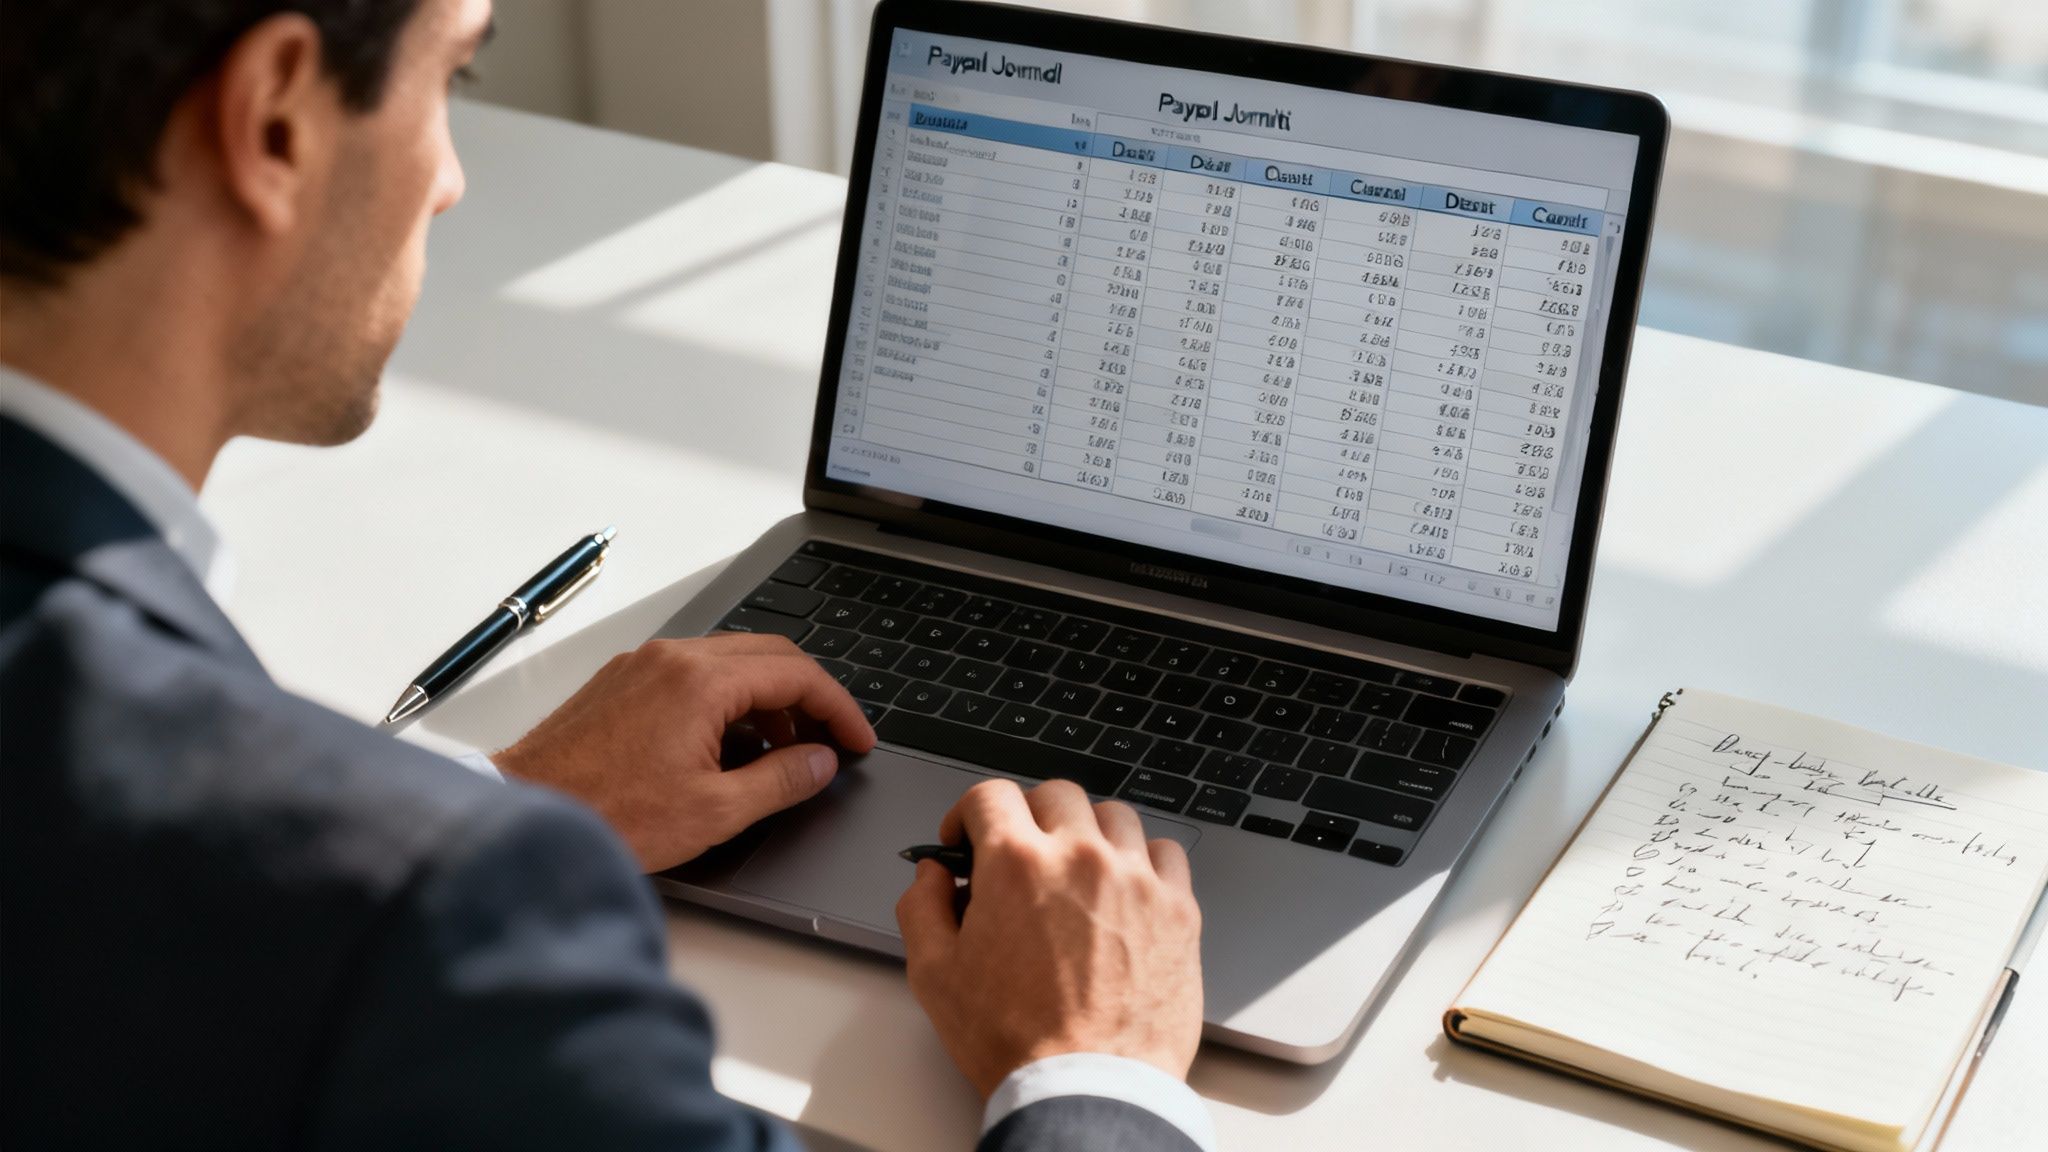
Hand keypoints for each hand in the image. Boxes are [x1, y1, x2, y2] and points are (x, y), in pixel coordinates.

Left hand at [494, 633, 874, 871]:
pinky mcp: (623, 680)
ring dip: (767, 700)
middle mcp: (674, 657)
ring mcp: (645, 664)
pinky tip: (727, 747)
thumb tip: (821, 762)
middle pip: (769, 655)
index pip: (797, 675)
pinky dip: (726, 700)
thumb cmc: (608, 814)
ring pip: (731, 662)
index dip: (839, 709)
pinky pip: (693, 674)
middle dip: (808, 698)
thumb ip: (781, 781)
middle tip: (829, 742)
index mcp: (702, 681)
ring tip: (780, 754)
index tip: (857, 741)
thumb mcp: (714, 812)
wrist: (527, 811)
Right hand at [895, 778, 1202, 1097]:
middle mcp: (1080, 856)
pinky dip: (1143, 860)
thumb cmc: (1015, 1040)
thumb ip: (922, 909)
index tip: (969, 839)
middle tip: (1022, 855)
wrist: (1088, 1088)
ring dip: (1089, 833)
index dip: (969, 815)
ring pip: (1114, 816)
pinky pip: (1166, 853)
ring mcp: (1135, 878)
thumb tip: (931, 877)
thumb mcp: (934, 976)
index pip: (990, 795)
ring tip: (1076, 871)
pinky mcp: (1177, 908)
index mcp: (1016, 864)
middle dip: (1029, 816)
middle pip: (1055, 794)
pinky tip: (1126, 889)